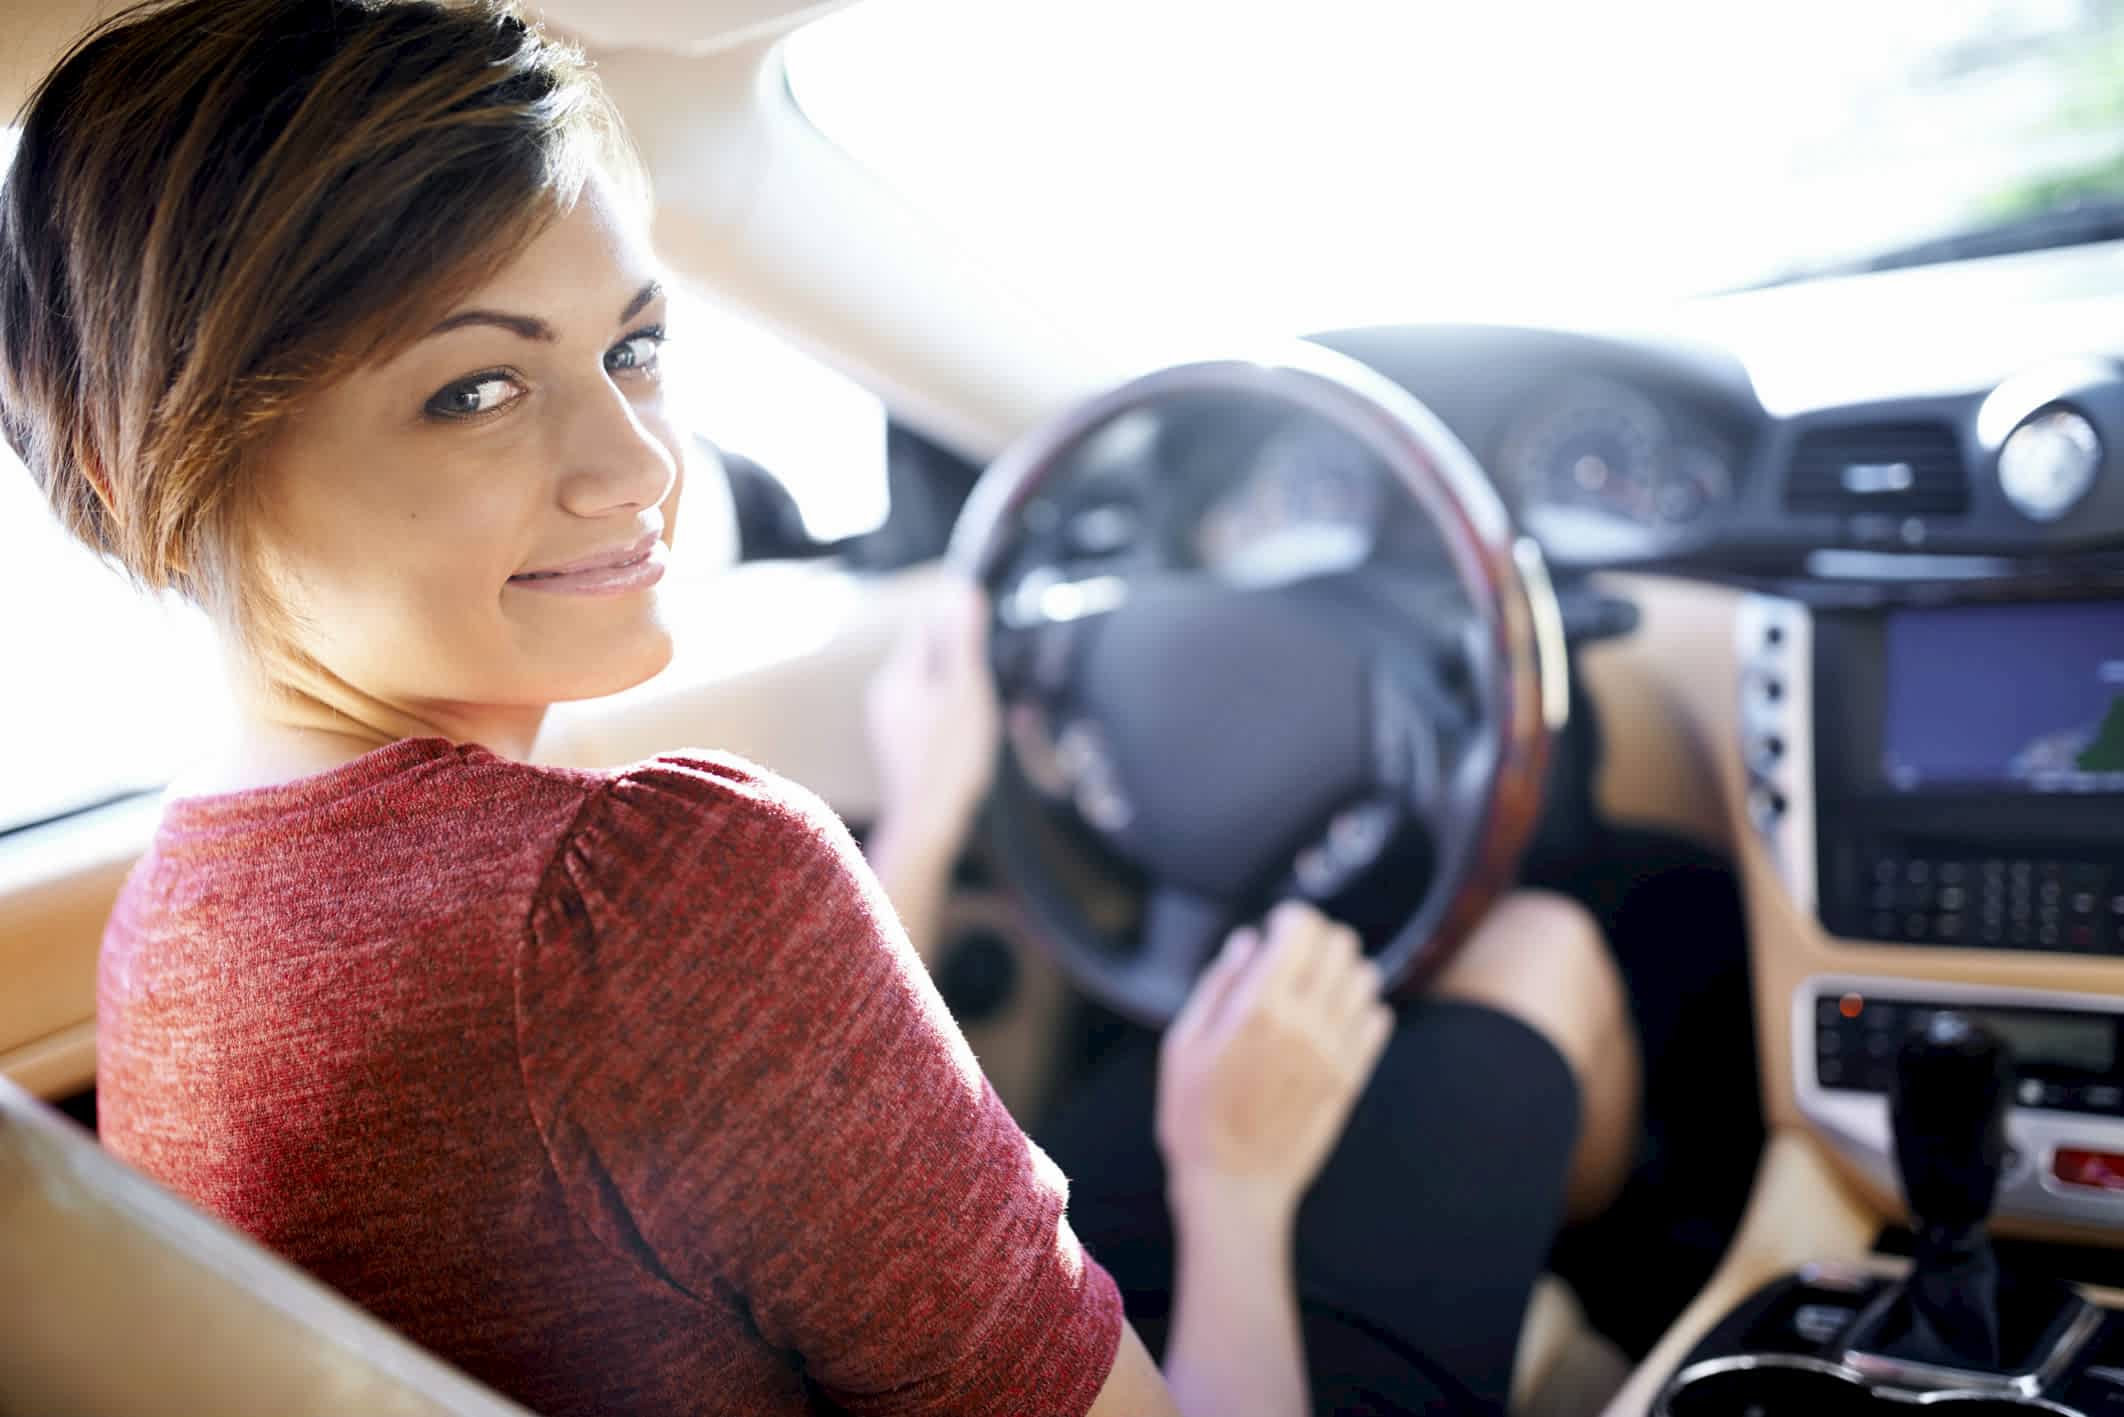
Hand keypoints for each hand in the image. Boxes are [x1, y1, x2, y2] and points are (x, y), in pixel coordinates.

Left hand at [865, 577, 1000, 849]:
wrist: (928, 821)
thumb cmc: (950, 758)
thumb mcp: (965, 691)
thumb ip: (962, 641)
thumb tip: (961, 592)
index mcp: (898, 675)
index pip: (927, 627)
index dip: (960, 630)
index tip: (984, 649)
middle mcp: (885, 694)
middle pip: (930, 659)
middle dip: (963, 668)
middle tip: (987, 695)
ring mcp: (889, 722)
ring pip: (932, 690)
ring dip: (960, 697)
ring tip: (979, 723)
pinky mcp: (899, 746)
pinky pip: (929, 717)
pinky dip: (951, 722)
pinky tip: (966, 744)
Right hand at [1155, 902, 1392, 1227]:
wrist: (1233, 1187)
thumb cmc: (1195, 1118)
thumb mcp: (1182, 1044)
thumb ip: (1218, 985)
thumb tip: (1247, 942)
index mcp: (1258, 1007)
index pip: (1302, 929)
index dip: (1290, 918)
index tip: (1275, 928)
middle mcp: (1305, 1023)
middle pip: (1340, 945)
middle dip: (1317, 938)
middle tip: (1293, 956)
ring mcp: (1335, 1052)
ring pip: (1364, 977)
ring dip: (1340, 972)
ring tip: (1312, 989)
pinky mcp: (1352, 1078)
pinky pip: (1377, 1020)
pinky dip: (1359, 1009)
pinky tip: (1330, 1021)